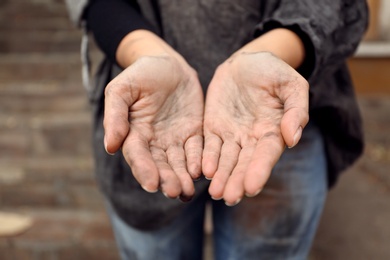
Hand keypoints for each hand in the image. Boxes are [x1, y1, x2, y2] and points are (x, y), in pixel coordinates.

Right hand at [103, 55, 203, 200]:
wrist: (169, 64)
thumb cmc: (142, 74)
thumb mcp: (122, 89)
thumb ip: (116, 115)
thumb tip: (111, 146)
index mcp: (134, 134)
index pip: (138, 156)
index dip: (144, 170)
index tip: (151, 185)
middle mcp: (154, 142)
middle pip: (160, 166)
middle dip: (167, 180)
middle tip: (175, 192)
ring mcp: (175, 140)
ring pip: (179, 164)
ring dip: (183, 178)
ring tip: (188, 192)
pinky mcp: (193, 134)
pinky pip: (197, 150)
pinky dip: (199, 161)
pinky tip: (201, 172)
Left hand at [202, 52, 308, 204]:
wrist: (246, 62)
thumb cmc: (273, 72)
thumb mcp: (291, 85)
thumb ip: (296, 110)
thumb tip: (292, 138)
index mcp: (272, 132)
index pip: (265, 155)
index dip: (259, 170)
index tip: (252, 187)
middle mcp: (251, 139)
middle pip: (244, 164)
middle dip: (237, 181)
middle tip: (229, 197)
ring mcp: (231, 135)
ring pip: (225, 160)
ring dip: (221, 177)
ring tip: (215, 193)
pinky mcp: (214, 128)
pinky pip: (209, 146)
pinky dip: (207, 159)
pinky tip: (203, 171)